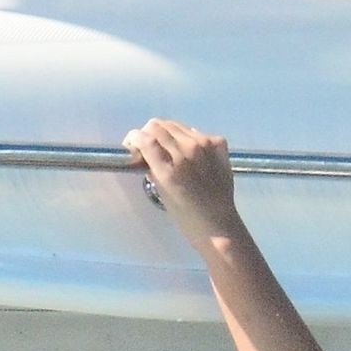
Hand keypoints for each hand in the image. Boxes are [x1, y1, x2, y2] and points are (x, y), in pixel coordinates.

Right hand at [123, 118, 237, 246]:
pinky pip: (196, 132)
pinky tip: (190, 154)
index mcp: (169, 169)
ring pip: (177, 125)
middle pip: (159, 126)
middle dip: (148, 134)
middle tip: (148, 147)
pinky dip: (188, 139)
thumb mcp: (162, 194)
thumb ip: (153, 169)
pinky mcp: (218, 144)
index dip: (134, 137)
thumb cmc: (186, 217)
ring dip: (167, 134)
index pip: (145, 138)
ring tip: (169, 150)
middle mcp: (187, 150)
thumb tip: (146, 155)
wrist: (218, 224)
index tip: (131, 144)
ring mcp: (204, 144)